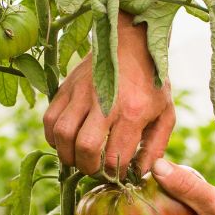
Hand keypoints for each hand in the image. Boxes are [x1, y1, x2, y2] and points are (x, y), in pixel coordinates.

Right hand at [43, 18, 174, 176]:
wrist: (131, 41)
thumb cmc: (151, 81)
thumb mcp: (166, 113)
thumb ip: (156, 146)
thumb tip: (141, 172)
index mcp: (132, 112)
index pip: (115, 156)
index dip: (114, 173)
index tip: (116, 173)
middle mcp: (104, 102)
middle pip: (84, 147)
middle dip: (87, 167)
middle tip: (94, 168)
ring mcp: (81, 93)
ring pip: (61, 134)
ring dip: (67, 154)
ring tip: (78, 157)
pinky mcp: (66, 87)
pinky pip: (49, 119)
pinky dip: (52, 137)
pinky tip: (65, 141)